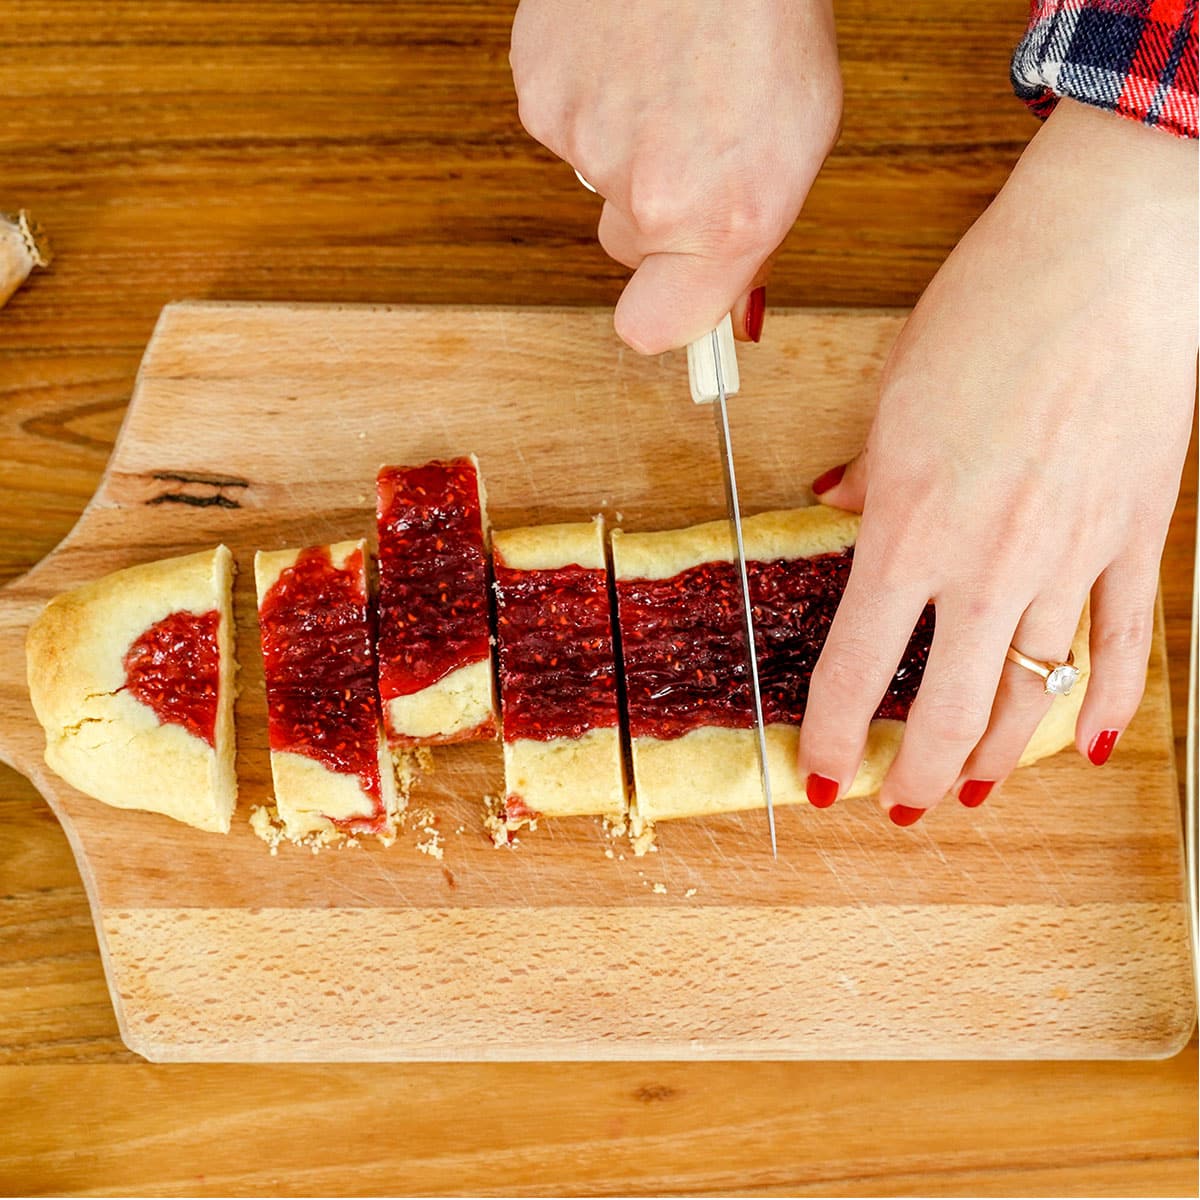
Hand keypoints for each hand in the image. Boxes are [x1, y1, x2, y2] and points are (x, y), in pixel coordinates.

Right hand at [510, 0, 841, 352]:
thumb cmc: (769, 13)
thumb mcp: (800, 139)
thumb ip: (751, 233)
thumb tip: (727, 307)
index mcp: (726, 219)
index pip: (655, 330)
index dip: (664, 310)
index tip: (676, 297)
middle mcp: (648, 195)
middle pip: (625, 244)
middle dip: (653, 209)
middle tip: (692, 139)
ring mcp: (584, 143)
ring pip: (594, 179)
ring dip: (624, 142)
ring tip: (668, 75)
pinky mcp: (539, 94)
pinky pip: (562, 124)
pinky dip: (590, 97)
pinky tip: (628, 53)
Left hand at [799, 99, 1197, 823]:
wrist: (1105, 261)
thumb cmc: (987, 314)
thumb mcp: (893, 398)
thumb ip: (869, 473)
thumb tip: (841, 501)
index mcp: (908, 531)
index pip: (852, 668)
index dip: (829, 736)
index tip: (818, 772)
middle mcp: (987, 566)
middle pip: (946, 709)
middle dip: (915, 774)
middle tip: (898, 805)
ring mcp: (1070, 560)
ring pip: (1033, 694)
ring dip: (999, 753)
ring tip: (974, 787)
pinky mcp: (1135, 540)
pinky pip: (1123, 647)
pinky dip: (1108, 704)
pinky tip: (1092, 744)